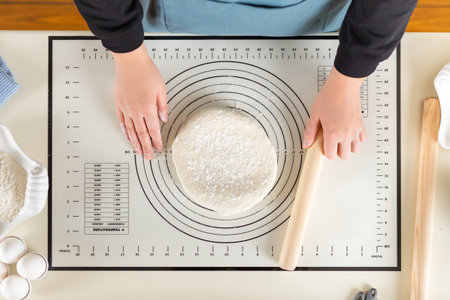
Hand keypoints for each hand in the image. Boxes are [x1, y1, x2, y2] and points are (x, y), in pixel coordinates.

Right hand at [112, 43, 167, 159]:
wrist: (130, 61)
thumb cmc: (146, 72)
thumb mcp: (161, 89)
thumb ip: (163, 106)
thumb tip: (164, 118)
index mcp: (148, 108)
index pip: (154, 130)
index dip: (156, 141)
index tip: (158, 148)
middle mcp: (136, 110)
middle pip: (141, 134)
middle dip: (146, 147)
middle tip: (148, 156)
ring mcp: (126, 108)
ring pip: (130, 130)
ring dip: (135, 142)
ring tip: (138, 151)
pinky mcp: (119, 103)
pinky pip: (122, 121)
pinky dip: (125, 130)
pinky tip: (127, 136)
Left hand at [303, 67, 366, 158]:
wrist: (343, 85)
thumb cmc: (330, 96)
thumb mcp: (315, 115)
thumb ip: (310, 132)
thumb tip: (306, 143)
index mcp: (333, 133)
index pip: (331, 155)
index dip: (325, 152)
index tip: (322, 146)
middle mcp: (345, 134)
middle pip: (344, 156)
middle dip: (337, 152)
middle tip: (331, 143)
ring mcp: (355, 130)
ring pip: (355, 149)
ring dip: (347, 147)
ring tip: (340, 138)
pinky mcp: (361, 124)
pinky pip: (362, 138)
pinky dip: (356, 138)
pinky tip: (349, 132)